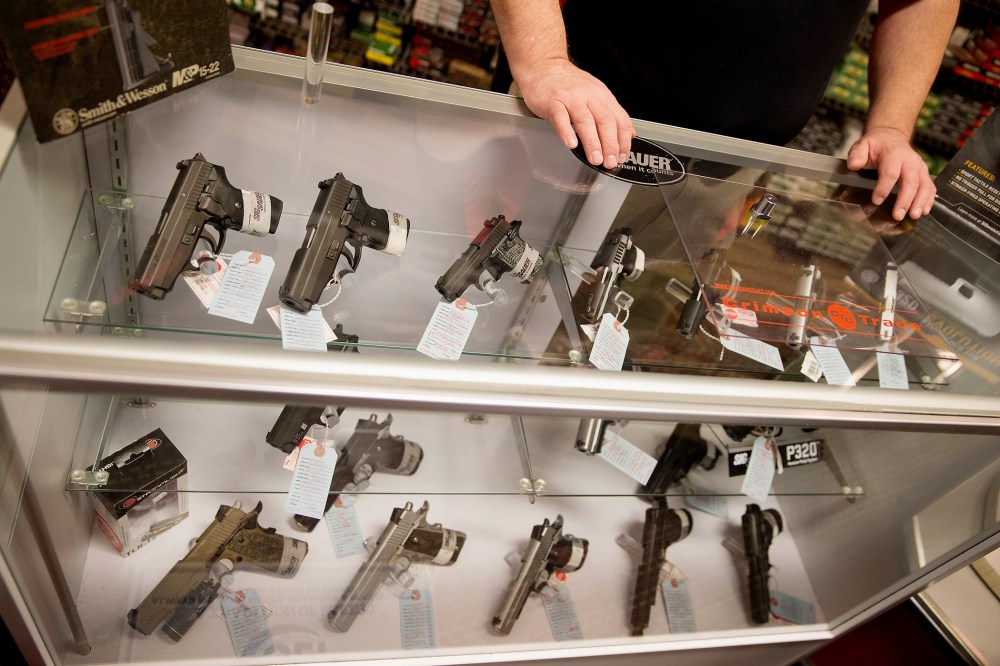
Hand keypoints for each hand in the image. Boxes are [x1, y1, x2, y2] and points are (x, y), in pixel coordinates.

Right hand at [515, 58, 633, 167]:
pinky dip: (566, 131)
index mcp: (602, 96)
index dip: (623, 140)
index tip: (621, 157)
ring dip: (592, 142)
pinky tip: (571, 144)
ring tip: (595, 158)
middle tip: (610, 161)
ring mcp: (570, 98)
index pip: (620, 120)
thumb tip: (629, 133)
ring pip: (585, 120)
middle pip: (605, 121)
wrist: (544, 65)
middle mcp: (589, 96)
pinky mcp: (552, 101)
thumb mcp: (596, 94)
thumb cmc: (568, 84)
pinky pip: (560, 117)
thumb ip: (611, 114)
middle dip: (610, 144)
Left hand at [846, 126, 934, 220]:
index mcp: (893, 154)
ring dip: (920, 201)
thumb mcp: (863, 145)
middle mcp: (910, 160)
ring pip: (924, 185)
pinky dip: (929, 199)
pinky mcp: (924, 173)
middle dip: (905, 200)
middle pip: (910, 181)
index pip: (890, 172)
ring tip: (914, 215)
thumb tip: (854, 164)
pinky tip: (924, 210)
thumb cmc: (876, 145)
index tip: (876, 200)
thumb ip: (857, 155)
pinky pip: (930, 186)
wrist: (891, 137)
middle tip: (898, 215)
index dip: (884, 187)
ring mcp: (919, 167)